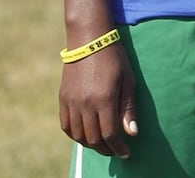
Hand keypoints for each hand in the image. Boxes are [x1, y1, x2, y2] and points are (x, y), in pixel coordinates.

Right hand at [59, 43, 137, 157]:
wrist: (89, 40)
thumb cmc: (115, 58)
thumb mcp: (128, 81)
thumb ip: (128, 109)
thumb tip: (131, 134)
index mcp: (104, 99)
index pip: (110, 134)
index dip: (118, 147)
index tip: (126, 153)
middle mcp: (85, 104)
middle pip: (93, 138)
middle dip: (106, 149)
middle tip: (116, 151)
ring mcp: (71, 102)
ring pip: (78, 135)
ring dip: (91, 144)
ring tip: (103, 144)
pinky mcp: (63, 99)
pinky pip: (66, 126)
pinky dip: (75, 135)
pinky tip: (86, 135)